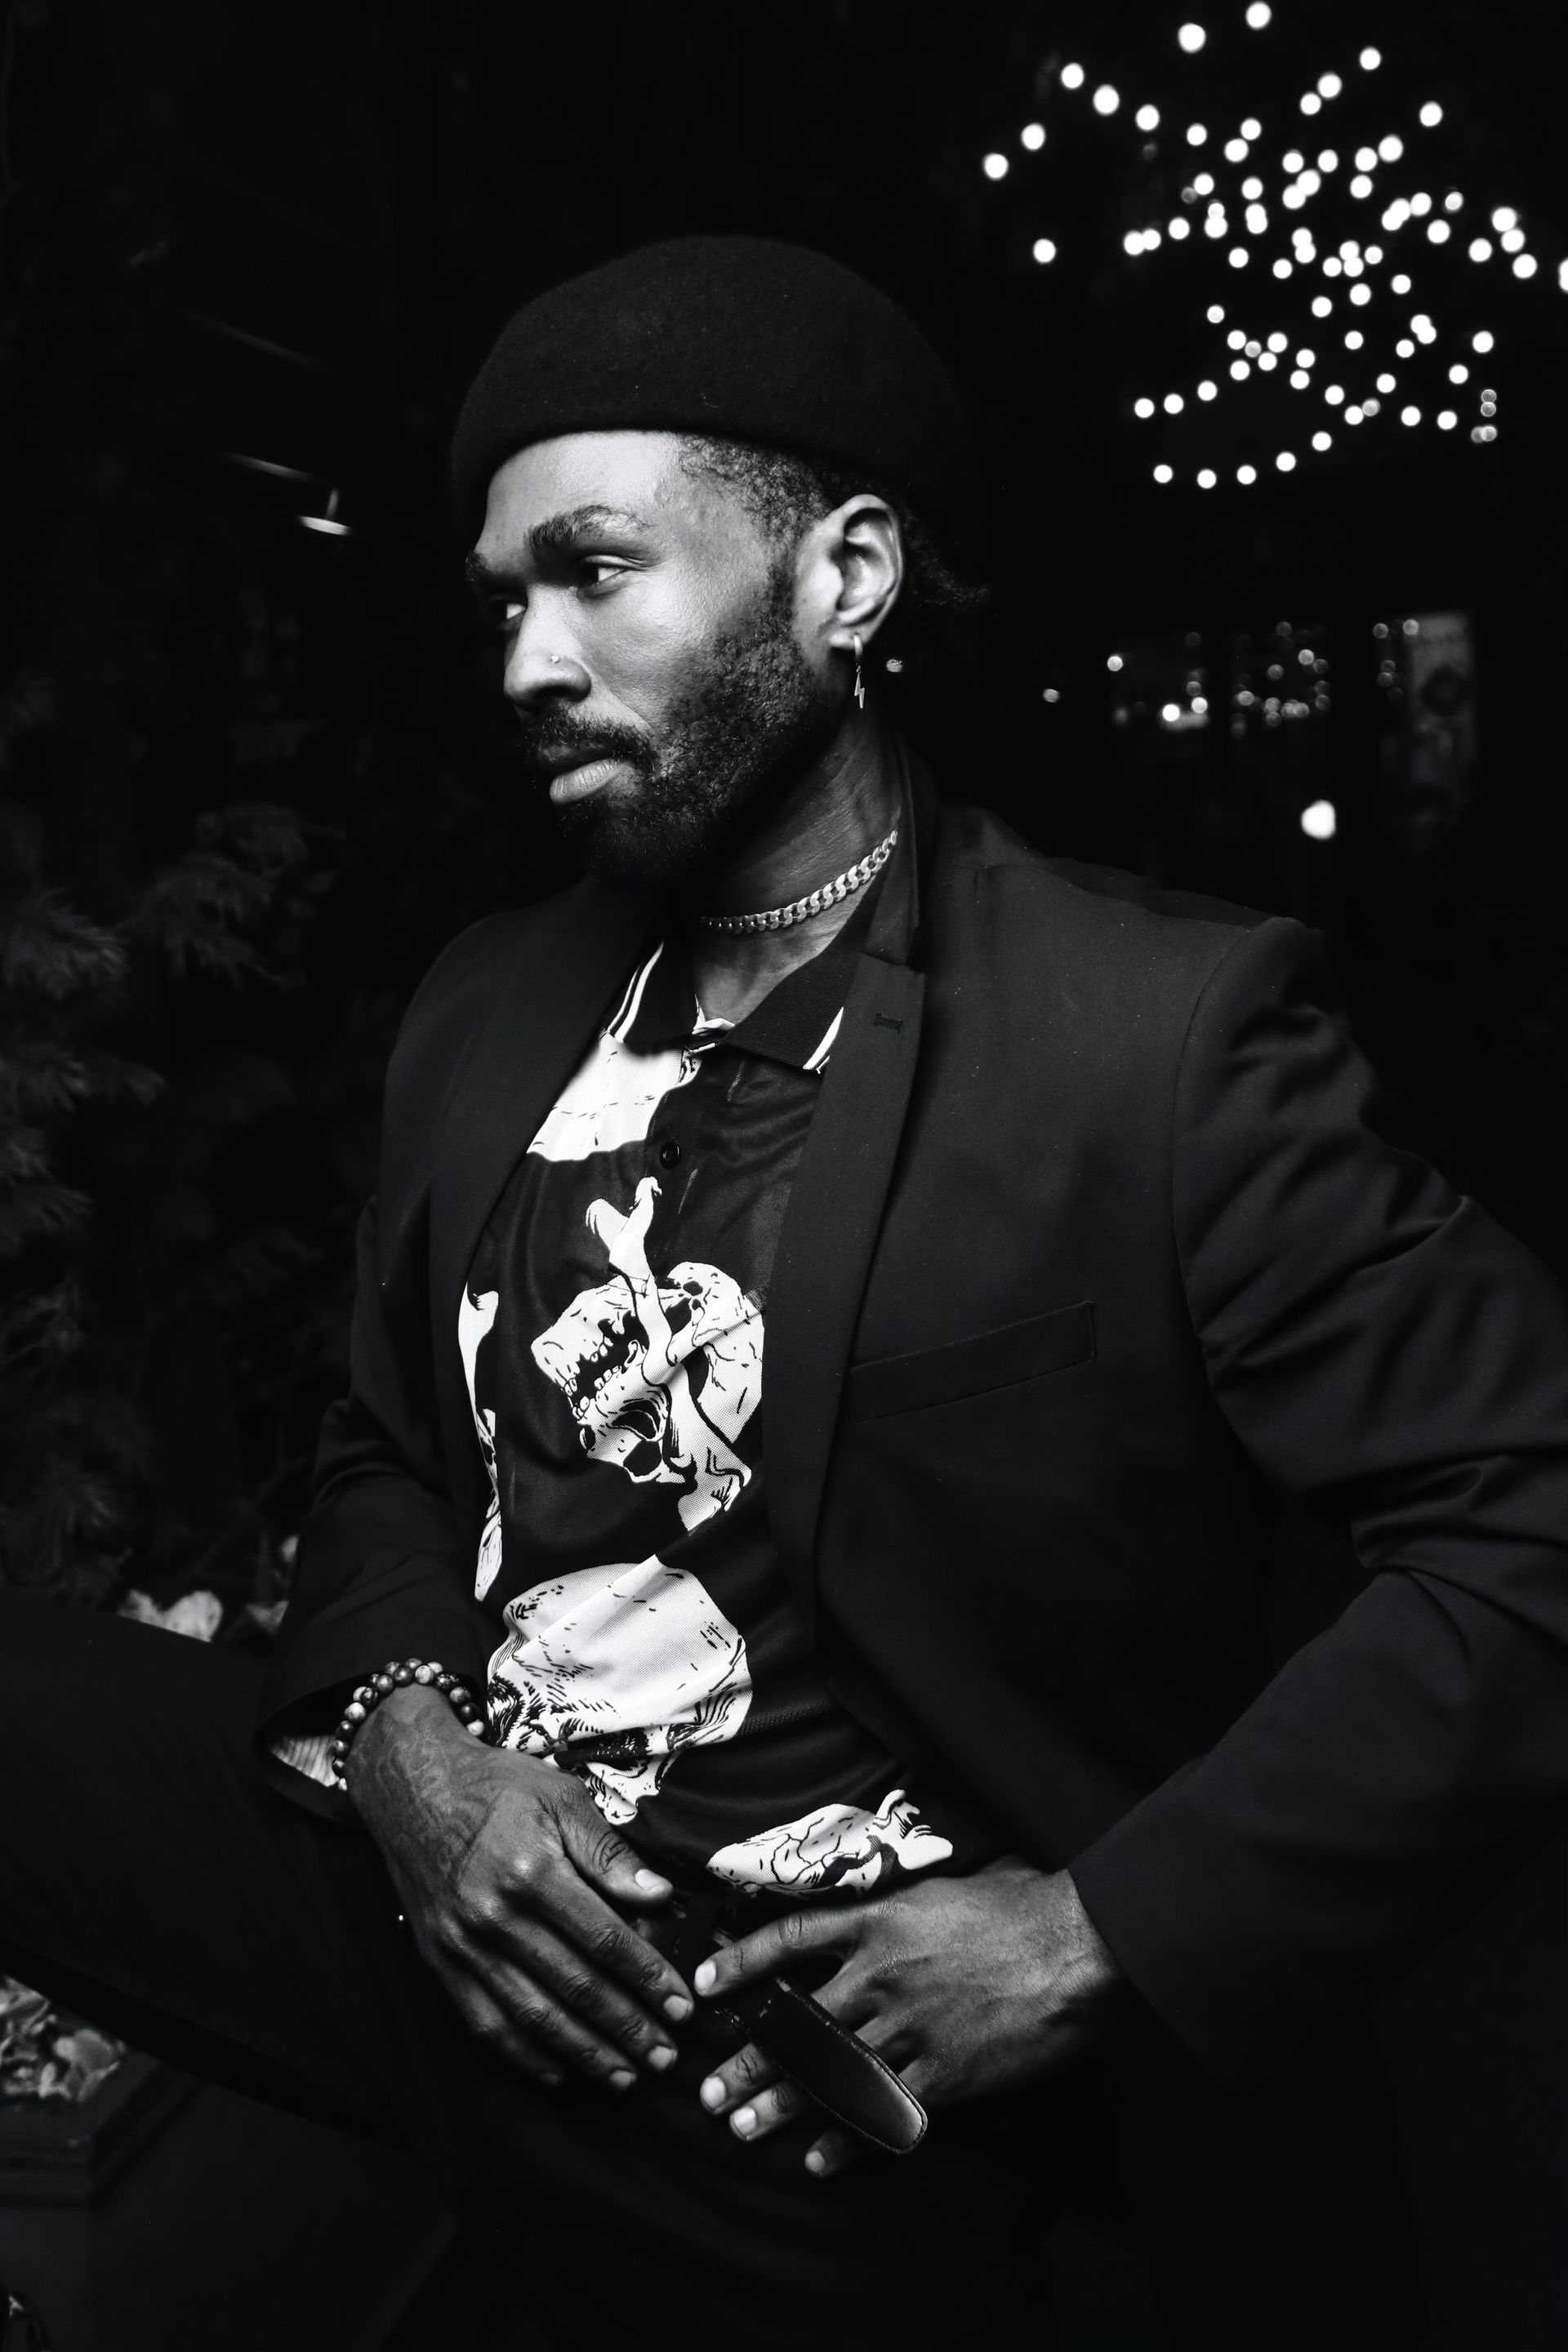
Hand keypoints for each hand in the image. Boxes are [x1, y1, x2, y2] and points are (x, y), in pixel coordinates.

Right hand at [345, 1685, 691, 2089]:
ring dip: (584, 2053)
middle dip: (627, 2027)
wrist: (412, 1787)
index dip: (647, 1977)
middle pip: (575, 1987)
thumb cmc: (496, 1787)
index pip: (604, 1940)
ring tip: (624, 2076)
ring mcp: (463, 1945)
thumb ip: (610, 1853)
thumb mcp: (561, 1797)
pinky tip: (559, 2072)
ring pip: (533, 2017)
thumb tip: (661, 1897)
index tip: (681, 2005)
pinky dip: (524, 2055)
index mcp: (532, 1872)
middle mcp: (495, 1916)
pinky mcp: (440, 1962)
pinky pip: (485, 2023)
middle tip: (666, 2056)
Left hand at [692, 1858, 1123, 2173]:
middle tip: (708, 2092)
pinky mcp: (946, 2074)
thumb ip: (901, 1905)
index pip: (791, 1939)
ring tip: (743, 2129)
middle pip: (798, 2022)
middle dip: (748, 2061)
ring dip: (782, 2104)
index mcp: (879, 1921)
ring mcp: (911, 2027)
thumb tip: (875, 1906)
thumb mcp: (946, 1887)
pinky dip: (848, 2140)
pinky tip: (819, 2160)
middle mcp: (882, 1975)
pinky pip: (884, 2113)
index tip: (704, 1984)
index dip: (742, 1962)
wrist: (1079, 1944)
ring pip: (830, 2071)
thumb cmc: (1023, 1904)